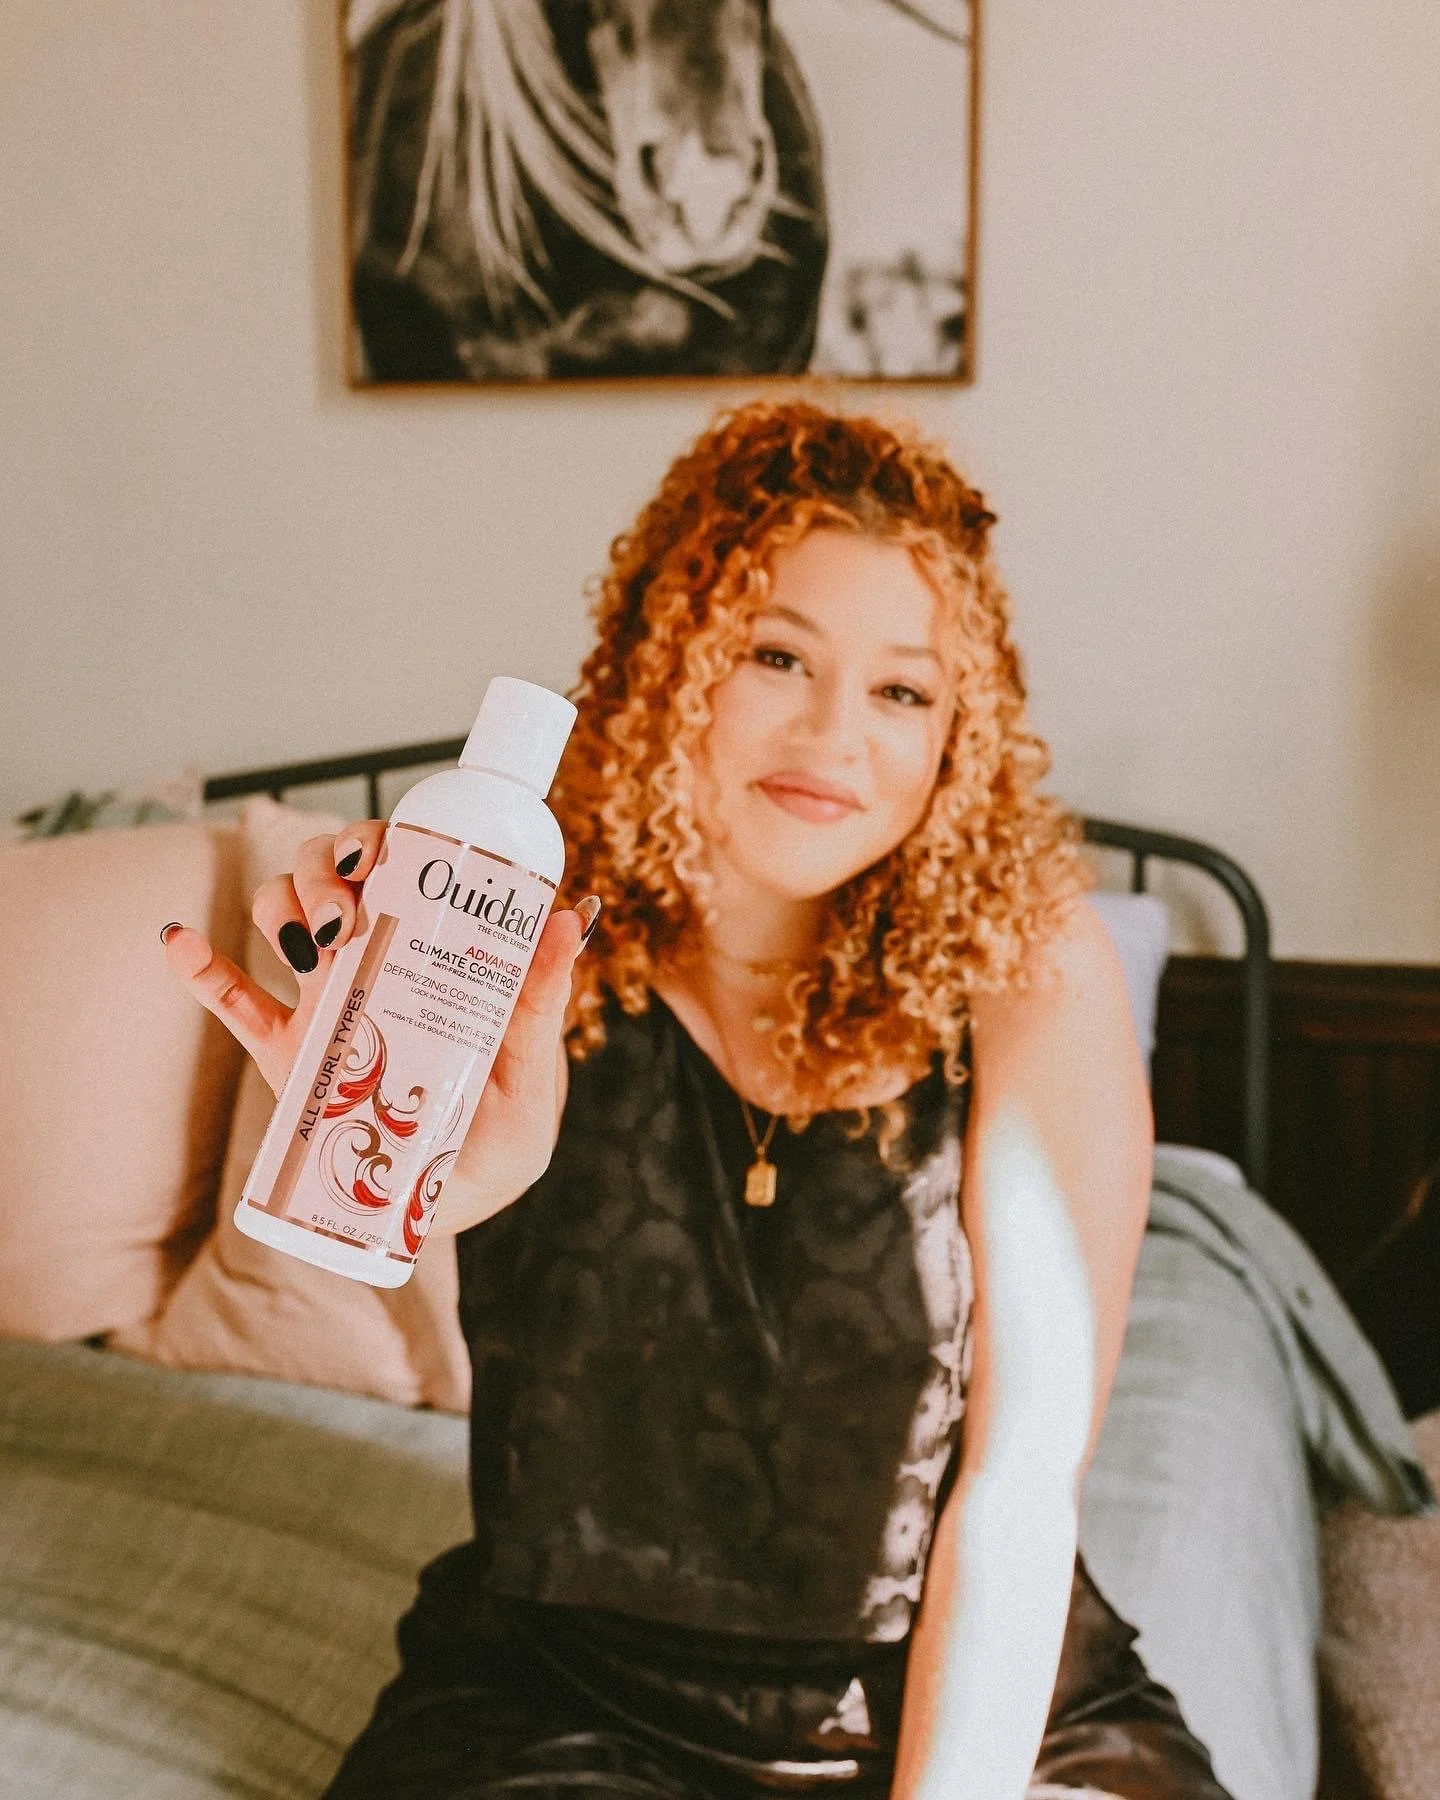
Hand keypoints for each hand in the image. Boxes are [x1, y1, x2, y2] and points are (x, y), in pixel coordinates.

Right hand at [161, 819, 597, 1229]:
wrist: (450, 1203)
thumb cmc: (502, 1129)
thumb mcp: (532, 1068)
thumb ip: (543, 999)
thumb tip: (570, 915)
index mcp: (431, 948)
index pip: (398, 864)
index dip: (374, 839)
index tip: (373, 856)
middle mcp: (374, 957)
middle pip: (329, 875)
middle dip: (323, 875)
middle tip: (344, 922)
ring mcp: (325, 1001)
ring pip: (280, 917)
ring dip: (278, 909)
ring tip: (307, 949)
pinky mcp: (286, 1053)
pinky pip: (232, 1000)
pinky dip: (200, 968)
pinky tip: (177, 940)